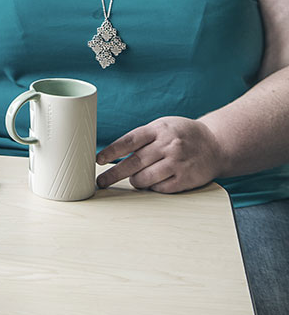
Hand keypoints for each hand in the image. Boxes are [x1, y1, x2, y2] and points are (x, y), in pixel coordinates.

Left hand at [96, 116, 223, 193]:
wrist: (216, 144)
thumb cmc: (183, 135)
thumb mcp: (162, 126)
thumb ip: (143, 138)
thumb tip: (116, 154)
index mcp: (158, 129)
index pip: (128, 141)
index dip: (111, 152)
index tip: (98, 160)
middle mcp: (167, 145)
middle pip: (134, 162)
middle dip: (114, 174)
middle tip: (101, 181)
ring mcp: (177, 163)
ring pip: (145, 178)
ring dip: (135, 181)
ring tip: (134, 180)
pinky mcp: (186, 179)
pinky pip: (160, 188)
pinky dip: (152, 187)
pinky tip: (153, 183)